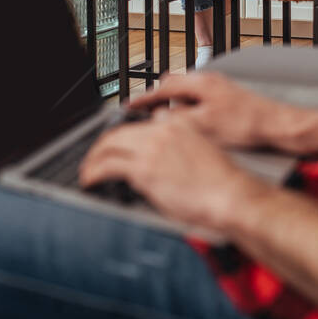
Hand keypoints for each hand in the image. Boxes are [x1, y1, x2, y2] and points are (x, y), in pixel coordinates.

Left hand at [79, 113, 265, 231]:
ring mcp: (151, 148)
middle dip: (101, 146)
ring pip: (109, 146)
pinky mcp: (144, 169)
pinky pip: (109, 165)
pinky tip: (90, 179)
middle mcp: (161, 130)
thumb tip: (162, 157)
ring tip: (87, 171)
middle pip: (118, 132)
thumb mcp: (201, 151)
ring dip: (93, 159)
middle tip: (94, 159)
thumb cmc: (222, 181)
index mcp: (176, 124)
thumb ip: (179, 146)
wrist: (230, 194)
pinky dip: (94, 172)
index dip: (122, 138)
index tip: (115, 147)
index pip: (138, 125)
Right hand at [126, 72, 293, 149]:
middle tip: (142, 111)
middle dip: (157, 98)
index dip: (144, 98)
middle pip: (174, 85)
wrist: (276, 125)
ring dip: (173, 103)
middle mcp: (209, 80)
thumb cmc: (247, 124)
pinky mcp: (226, 97)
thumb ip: (179, 119)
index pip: (164, 87)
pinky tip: (190, 123)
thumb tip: (158, 118)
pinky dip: (187, 107)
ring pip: (187, 92)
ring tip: (163, 119)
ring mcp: (219, 87)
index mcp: (201, 83)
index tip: (129, 105)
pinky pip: (198, 98)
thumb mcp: (205, 125)